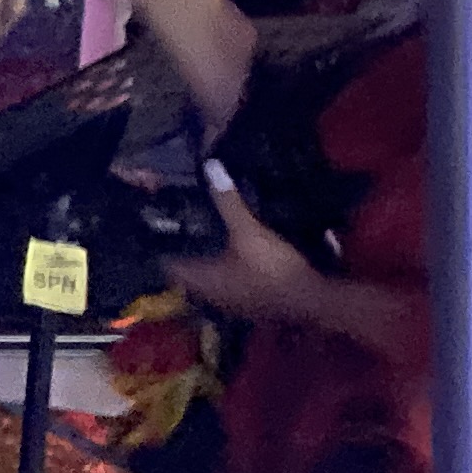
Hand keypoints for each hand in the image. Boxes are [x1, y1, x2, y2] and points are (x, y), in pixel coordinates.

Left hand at [161, 179, 329, 323]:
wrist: (311, 303)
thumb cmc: (271, 269)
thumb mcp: (248, 231)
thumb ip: (228, 202)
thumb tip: (210, 168)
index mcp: (200, 280)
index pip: (167, 266)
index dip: (162, 248)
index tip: (160, 228)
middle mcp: (209, 295)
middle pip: (188, 273)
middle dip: (188, 252)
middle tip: (186, 227)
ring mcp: (230, 303)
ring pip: (211, 280)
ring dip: (210, 262)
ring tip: (210, 237)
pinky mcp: (251, 304)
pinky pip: (234, 285)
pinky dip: (233, 270)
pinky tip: (240, 255)